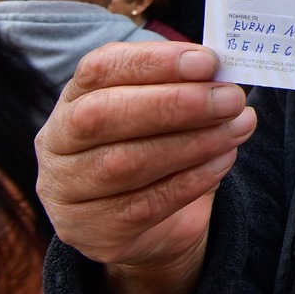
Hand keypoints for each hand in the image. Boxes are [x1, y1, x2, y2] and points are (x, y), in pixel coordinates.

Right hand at [35, 42, 255, 293]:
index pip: (100, 68)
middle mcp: (58, 143)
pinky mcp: (95, 231)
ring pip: (124, 162)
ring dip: (192, 142)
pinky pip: (145, 204)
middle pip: (103, 115)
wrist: (145, 222)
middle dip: (174, 103)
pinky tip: (223, 160)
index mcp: (74, 98)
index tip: (207, 61)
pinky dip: (192, 179)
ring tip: (236, 128)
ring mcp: (69, 192)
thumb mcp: (161, 108)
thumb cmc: (153, 145)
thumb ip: (184, 86)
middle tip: (230, 98)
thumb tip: (223, 74)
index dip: (153, 62)